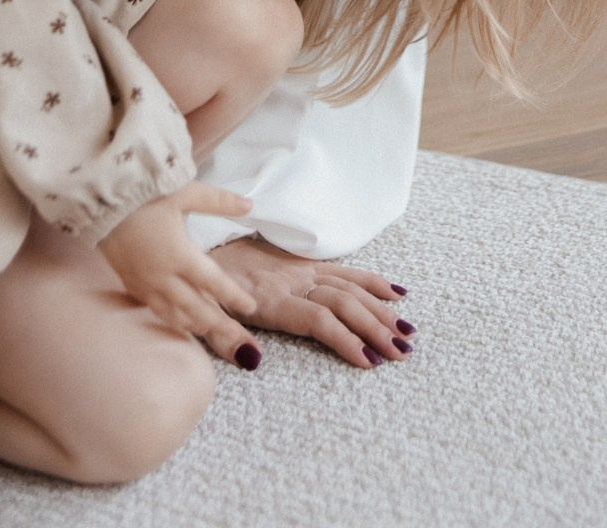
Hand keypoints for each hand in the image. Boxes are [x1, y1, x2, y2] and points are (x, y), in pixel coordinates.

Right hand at [98, 181, 257, 338]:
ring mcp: (144, 283)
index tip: (251, 307)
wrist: (98, 203)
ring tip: (208, 331)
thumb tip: (249, 205)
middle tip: (238, 338)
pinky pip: (152, 308)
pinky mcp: (128, 282)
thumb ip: (217, 201)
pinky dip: (168, 318)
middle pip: (196, 308)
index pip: (214, 283)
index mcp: (180, 255)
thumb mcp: (184, 192)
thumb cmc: (143, 195)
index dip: (234, 297)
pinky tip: (174, 319)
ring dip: (193, 324)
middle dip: (219, 324)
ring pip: (172, 314)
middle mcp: (163, 276)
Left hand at [207, 236, 416, 370]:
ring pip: (350, 287)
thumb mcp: (203, 313)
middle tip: (402, 353)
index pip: (317, 319)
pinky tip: (396, 293)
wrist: (199, 245)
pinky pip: (344, 270)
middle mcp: (293, 281)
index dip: (345, 339)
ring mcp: (302, 269)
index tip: (369, 361)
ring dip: (381, 309)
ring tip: (407, 332)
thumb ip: (224, 337)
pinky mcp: (304, 261)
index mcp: (271, 298)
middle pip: (343, 303)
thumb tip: (253, 361)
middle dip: (374, 328)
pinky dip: (371, 281)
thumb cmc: (202, 287)